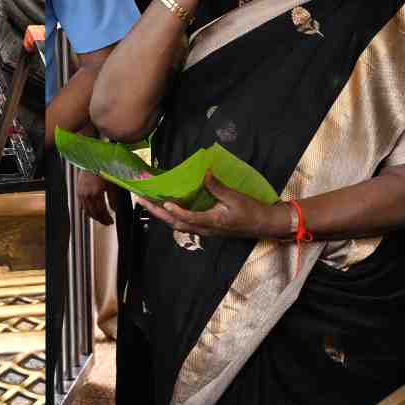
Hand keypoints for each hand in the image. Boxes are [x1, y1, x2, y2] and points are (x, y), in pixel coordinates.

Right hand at [76, 170, 112, 224]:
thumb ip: (113, 198)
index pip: (101, 211)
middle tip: (107, 223)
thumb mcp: (112, 183)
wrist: (91, 160)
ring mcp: (81, 193)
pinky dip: (87, 210)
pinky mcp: (78, 191)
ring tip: (100, 219)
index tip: (111, 222)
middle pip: (94, 212)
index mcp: (96, 192)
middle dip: (101, 219)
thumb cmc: (103, 168)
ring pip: (86, 210)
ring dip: (94, 217)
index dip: (106, 218)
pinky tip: (92, 211)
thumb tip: (114, 209)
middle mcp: (87, 194)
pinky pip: (82, 205)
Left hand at [134, 172, 287, 238]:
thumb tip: (204, 174)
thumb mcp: (235, 198)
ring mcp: (204, 230)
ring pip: (177, 224)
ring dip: (161, 214)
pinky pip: (184, 222)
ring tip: (146, 202)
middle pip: (175, 223)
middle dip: (156, 212)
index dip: (177, 211)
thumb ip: (218, 187)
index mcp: (213, 222)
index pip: (190, 218)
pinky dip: (171, 215)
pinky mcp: (205, 227)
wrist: (264, 225)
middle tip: (140, 199)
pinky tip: (165, 206)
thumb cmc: (252, 212)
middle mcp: (205, 229)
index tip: (166, 203)